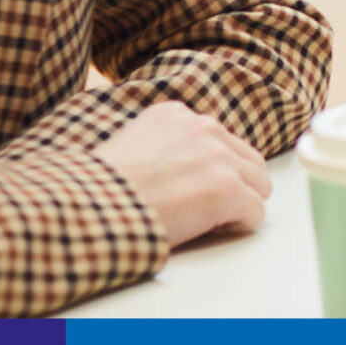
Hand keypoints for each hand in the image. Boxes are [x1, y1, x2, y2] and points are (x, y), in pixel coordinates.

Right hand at [92, 100, 272, 247]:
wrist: (87, 211)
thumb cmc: (98, 191)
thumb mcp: (131, 146)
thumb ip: (166, 145)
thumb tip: (185, 169)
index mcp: (176, 114)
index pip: (221, 142)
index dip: (209, 173)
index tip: (187, 190)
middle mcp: (203, 127)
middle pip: (249, 162)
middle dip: (233, 187)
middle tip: (199, 210)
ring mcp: (218, 156)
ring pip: (258, 186)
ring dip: (236, 206)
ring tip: (200, 221)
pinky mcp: (227, 188)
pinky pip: (255, 214)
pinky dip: (236, 227)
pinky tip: (204, 230)